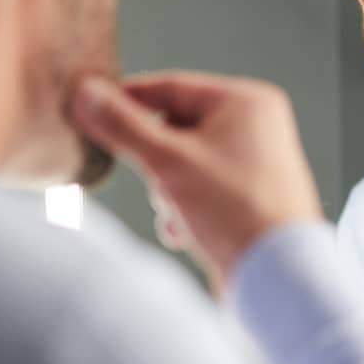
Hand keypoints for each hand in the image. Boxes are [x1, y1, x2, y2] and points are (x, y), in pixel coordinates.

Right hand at [69, 71, 322, 291]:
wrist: (276, 277)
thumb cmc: (236, 211)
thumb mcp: (168, 162)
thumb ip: (123, 126)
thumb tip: (87, 93)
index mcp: (247, 102)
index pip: (170, 87)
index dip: (127, 101)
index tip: (91, 111)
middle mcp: (256, 127)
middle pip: (175, 129)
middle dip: (155, 163)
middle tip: (156, 182)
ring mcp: (254, 164)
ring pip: (183, 164)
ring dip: (168, 192)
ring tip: (180, 213)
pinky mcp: (248, 199)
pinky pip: (200, 191)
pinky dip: (184, 210)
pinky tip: (186, 232)